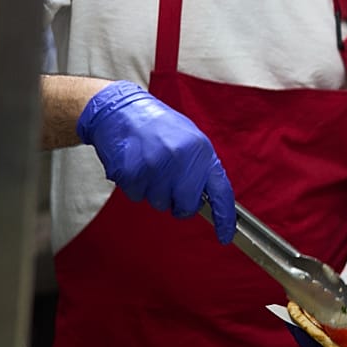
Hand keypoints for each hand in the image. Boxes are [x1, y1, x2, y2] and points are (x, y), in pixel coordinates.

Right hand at [76, 80, 236, 242]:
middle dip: (178, 202)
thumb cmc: (159, 126)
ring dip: (154, 191)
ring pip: (159, 203)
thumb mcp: (190, 139)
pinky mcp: (132, 173)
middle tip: (169, 182)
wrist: (122, 110)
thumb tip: (208, 198)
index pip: (220, 191)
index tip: (225, 236)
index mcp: (201, 150)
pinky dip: (135, 186)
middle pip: (186, 206)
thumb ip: (201, 167)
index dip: (224, 217)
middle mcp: (181, 160)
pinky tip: (135, 164)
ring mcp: (156, 167)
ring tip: (150, 165)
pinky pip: (137, 196)